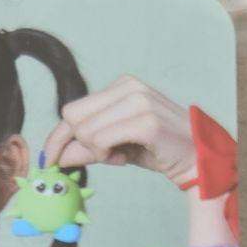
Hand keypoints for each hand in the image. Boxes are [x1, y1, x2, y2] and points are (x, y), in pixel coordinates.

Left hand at [42, 75, 196, 187]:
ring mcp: (137, 101)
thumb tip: (56, 156)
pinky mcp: (145, 121)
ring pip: (85, 131)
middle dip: (77, 145)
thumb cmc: (157, 149)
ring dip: (96, 153)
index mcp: (120, 87)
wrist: (196, 157)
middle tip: (104, 157)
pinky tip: (123, 158)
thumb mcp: (116, 147)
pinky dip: (106, 155)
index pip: (72, 110)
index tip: (50, 160)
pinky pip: (101, 140)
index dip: (57, 137)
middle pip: (73, 117)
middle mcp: (127, 87)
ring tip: (119, 156)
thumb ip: (87, 147)